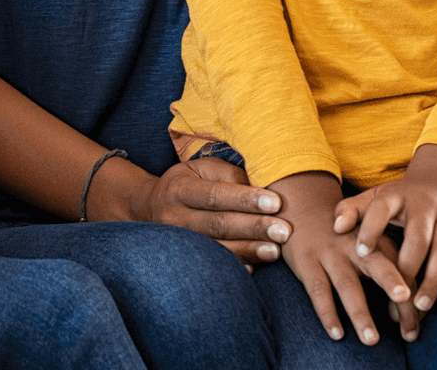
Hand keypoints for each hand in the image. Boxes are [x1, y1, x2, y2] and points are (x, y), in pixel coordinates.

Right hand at [123, 156, 290, 263]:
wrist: (152, 208)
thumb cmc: (189, 183)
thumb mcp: (202, 169)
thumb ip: (229, 175)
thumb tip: (261, 189)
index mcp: (179, 189)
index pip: (215, 195)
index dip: (245, 199)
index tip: (276, 203)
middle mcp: (174, 217)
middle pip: (217, 224)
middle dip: (254, 228)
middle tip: (284, 231)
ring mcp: (179, 242)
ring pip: (217, 248)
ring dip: (249, 250)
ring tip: (275, 250)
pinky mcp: (186, 259)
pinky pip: (214, 266)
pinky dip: (236, 267)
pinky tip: (256, 267)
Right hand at [275, 172, 410, 345]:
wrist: (303, 211)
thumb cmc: (345, 239)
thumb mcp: (369, 245)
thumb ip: (390, 271)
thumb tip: (405, 314)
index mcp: (378, 242)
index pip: (402, 272)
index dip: (411, 301)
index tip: (412, 330)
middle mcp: (356, 246)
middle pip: (378, 265)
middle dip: (392, 282)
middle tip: (405, 300)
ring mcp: (330, 254)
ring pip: (348, 284)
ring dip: (360, 313)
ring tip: (371, 340)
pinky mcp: (306, 262)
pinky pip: (318, 291)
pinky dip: (328, 313)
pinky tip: (337, 333)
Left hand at [334, 145, 436, 314]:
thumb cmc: (400, 199)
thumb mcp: (374, 197)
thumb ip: (352, 210)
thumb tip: (336, 228)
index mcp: (396, 195)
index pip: (380, 209)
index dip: (370, 229)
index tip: (359, 252)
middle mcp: (426, 203)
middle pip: (419, 237)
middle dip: (409, 267)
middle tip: (399, 294)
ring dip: (435, 279)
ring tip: (421, 304)